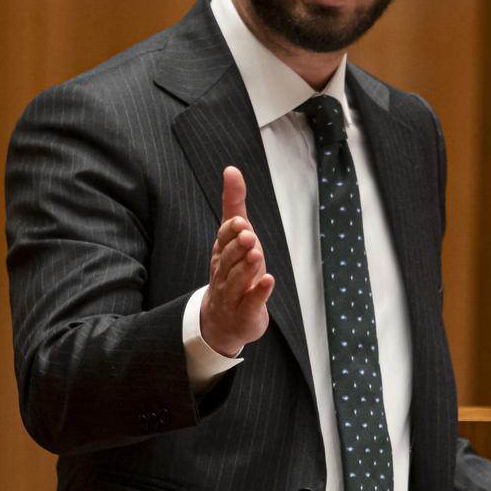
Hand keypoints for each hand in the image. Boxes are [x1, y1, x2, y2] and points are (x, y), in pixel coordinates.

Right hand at [201, 166, 274, 356]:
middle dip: (237, 247)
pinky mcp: (245, 312)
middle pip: (228, 259)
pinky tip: (269, 281)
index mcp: (221, 253)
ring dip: (247, 267)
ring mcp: (233, 294)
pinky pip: (251, 302)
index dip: (230, 232)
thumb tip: (231, 169)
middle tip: (249, 236)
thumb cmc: (233, 271)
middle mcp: (224, 273)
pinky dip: (260, 292)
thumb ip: (234, 204)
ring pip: (237, 280)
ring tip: (257, 254)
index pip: (222, 240)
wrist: (224, 320)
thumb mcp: (235, 237)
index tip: (240, 222)